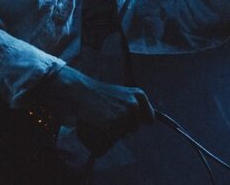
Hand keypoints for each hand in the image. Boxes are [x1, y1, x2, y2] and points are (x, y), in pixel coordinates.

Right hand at [30, 66, 153, 155]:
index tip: (125, 119)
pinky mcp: (114, 125)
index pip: (149, 119)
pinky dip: (106, 133)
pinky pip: (113, 137)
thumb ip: (133, 105)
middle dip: (124, 126)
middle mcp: (135, 105)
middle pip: (136, 128)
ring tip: (103, 117)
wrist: (80, 91)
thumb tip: (148, 122)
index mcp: (139, 95)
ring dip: (115, 130)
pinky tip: (98, 121)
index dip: (137, 122)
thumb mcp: (121, 94)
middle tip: (108, 114)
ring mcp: (124, 115)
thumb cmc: (98, 94)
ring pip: (124, 134)